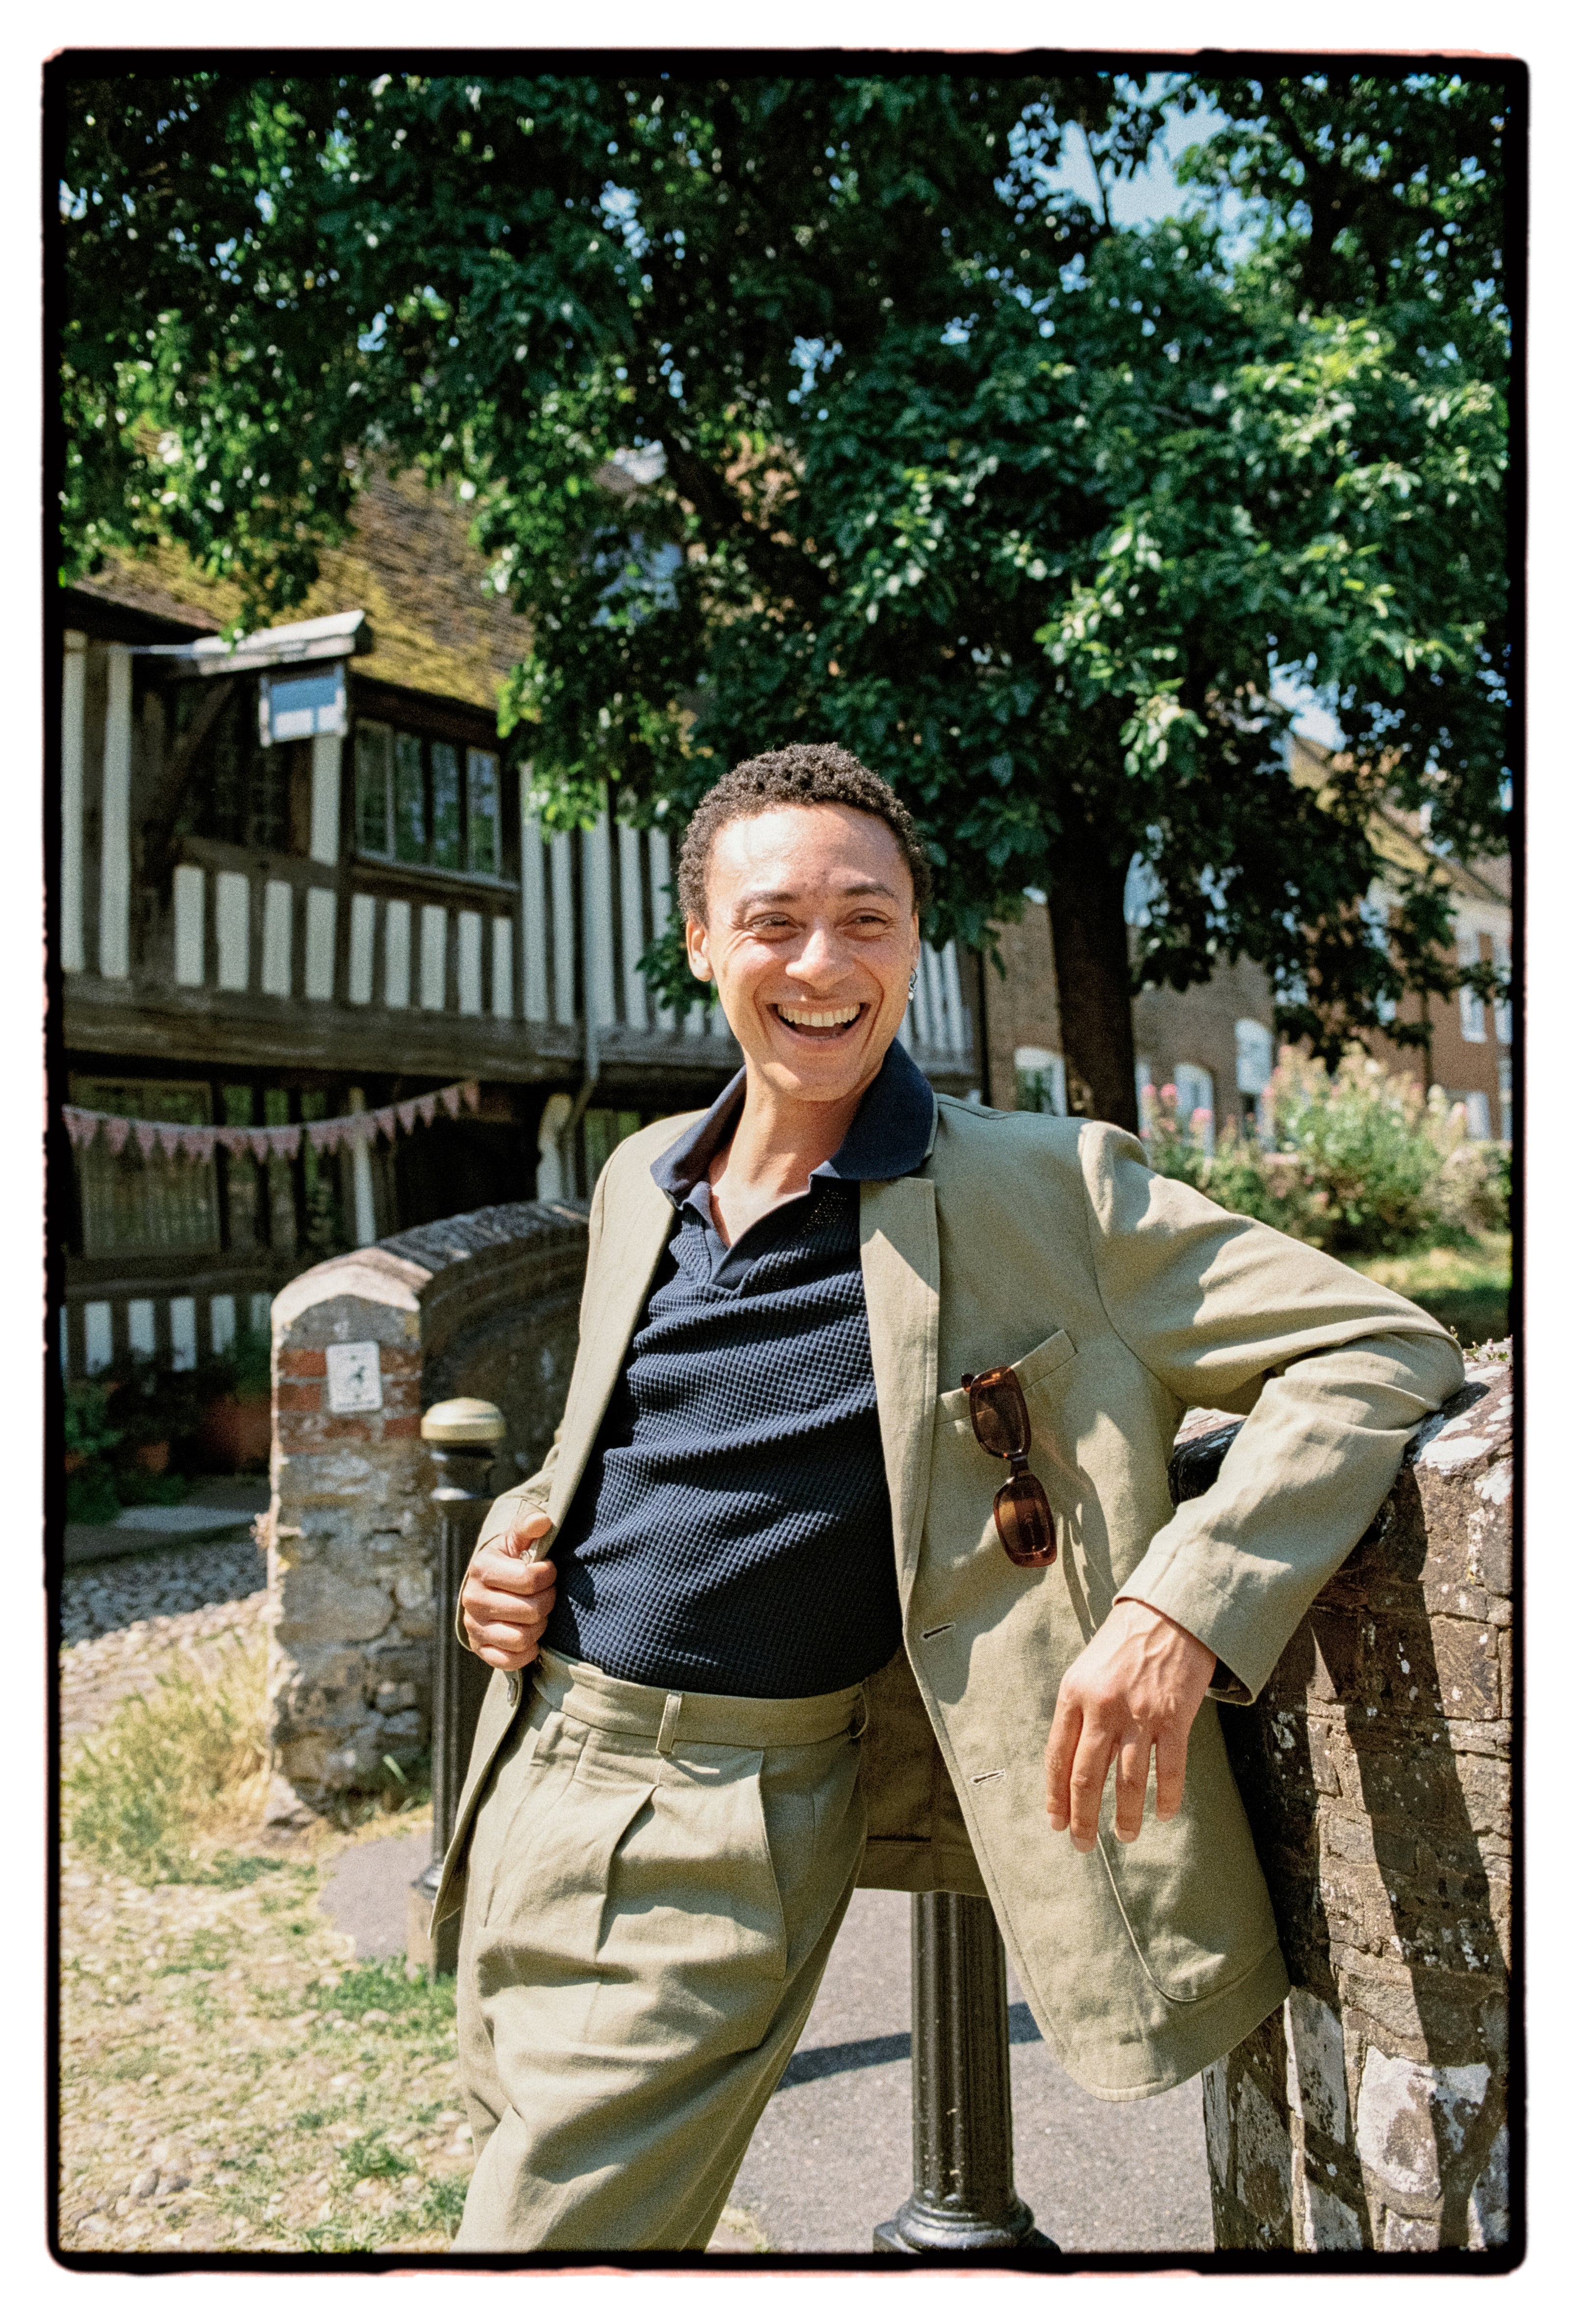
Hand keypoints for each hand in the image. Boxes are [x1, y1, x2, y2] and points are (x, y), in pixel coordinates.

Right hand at [459, 1510, 556, 1671]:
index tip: (548, 1571)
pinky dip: (527, 1651)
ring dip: (538, 1627)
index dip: (548, 1576)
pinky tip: (530, 1635)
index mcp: (482, 1568)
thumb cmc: (510, 1560)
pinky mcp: (480, 1648)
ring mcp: (474, 1626)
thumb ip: (528, 1527)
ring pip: (522, 1638)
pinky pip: (510, 1660)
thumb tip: (542, 1521)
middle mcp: (473, 1599)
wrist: (489, 1586)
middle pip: (530, 1611)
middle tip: (546, 1594)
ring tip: (537, 1613)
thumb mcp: (516, 1539)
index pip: (530, 1579)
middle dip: (547, 1602)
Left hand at [1044, 1598, 1216, 1851]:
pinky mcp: (1174, 1718)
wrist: (1169, 1614)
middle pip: (1087, 1777)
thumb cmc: (1124, 1644)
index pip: (1058, 1757)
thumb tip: (1070, 1766)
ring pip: (1127, 1782)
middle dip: (1082, 1818)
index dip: (1056, 1796)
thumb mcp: (1086, 1671)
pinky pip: (1169, 1771)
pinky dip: (1166, 1798)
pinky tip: (1164, 1814)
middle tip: (1082, 1844)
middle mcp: (1103, 1707)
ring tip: (1124, 1835)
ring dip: (1124, 1817)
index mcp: (1074, 1694)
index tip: (1056, 1822)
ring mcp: (1140, 1714)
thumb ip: (1077, 1714)